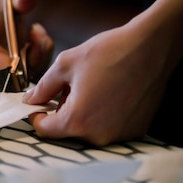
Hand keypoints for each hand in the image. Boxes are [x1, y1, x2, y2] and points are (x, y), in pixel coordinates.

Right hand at [0, 0, 53, 76]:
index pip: (5, 72)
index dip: (26, 61)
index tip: (36, 38)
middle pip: (17, 78)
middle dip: (35, 56)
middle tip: (37, 32)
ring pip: (27, 77)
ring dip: (40, 55)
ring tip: (37, 31)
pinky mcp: (8, 70)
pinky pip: (30, 72)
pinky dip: (40, 56)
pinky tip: (36, 38)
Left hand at [22, 25, 169, 145]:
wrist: (152, 47)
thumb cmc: (108, 52)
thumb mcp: (65, 64)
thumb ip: (43, 87)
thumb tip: (31, 100)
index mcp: (77, 121)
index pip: (45, 130)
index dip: (37, 115)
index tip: (39, 103)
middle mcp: (98, 135)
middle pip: (67, 131)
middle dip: (61, 112)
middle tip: (68, 88)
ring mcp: (119, 135)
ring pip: (88, 130)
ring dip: (83, 114)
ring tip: (92, 87)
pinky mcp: (136, 130)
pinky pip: (109, 127)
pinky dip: (103, 115)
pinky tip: (109, 93)